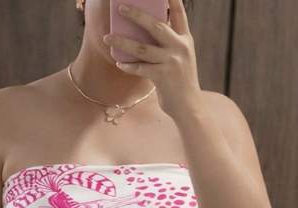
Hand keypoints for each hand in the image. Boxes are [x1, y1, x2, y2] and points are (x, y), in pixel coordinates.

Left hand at [104, 0, 201, 118]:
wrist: (189, 107)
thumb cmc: (180, 82)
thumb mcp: (180, 58)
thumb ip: (168, 45)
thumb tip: (143, 34)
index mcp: (185, 40)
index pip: (179, 14)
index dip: (172, 0)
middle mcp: (180, 47)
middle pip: (155, 25)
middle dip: (136, 15)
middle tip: (120, 8)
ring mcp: (172, 62)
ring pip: (142, 48)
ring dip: (122, 42)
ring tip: (107, 38)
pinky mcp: (163, 77)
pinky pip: (140, 68)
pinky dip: (127, 66)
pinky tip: (118, 63)